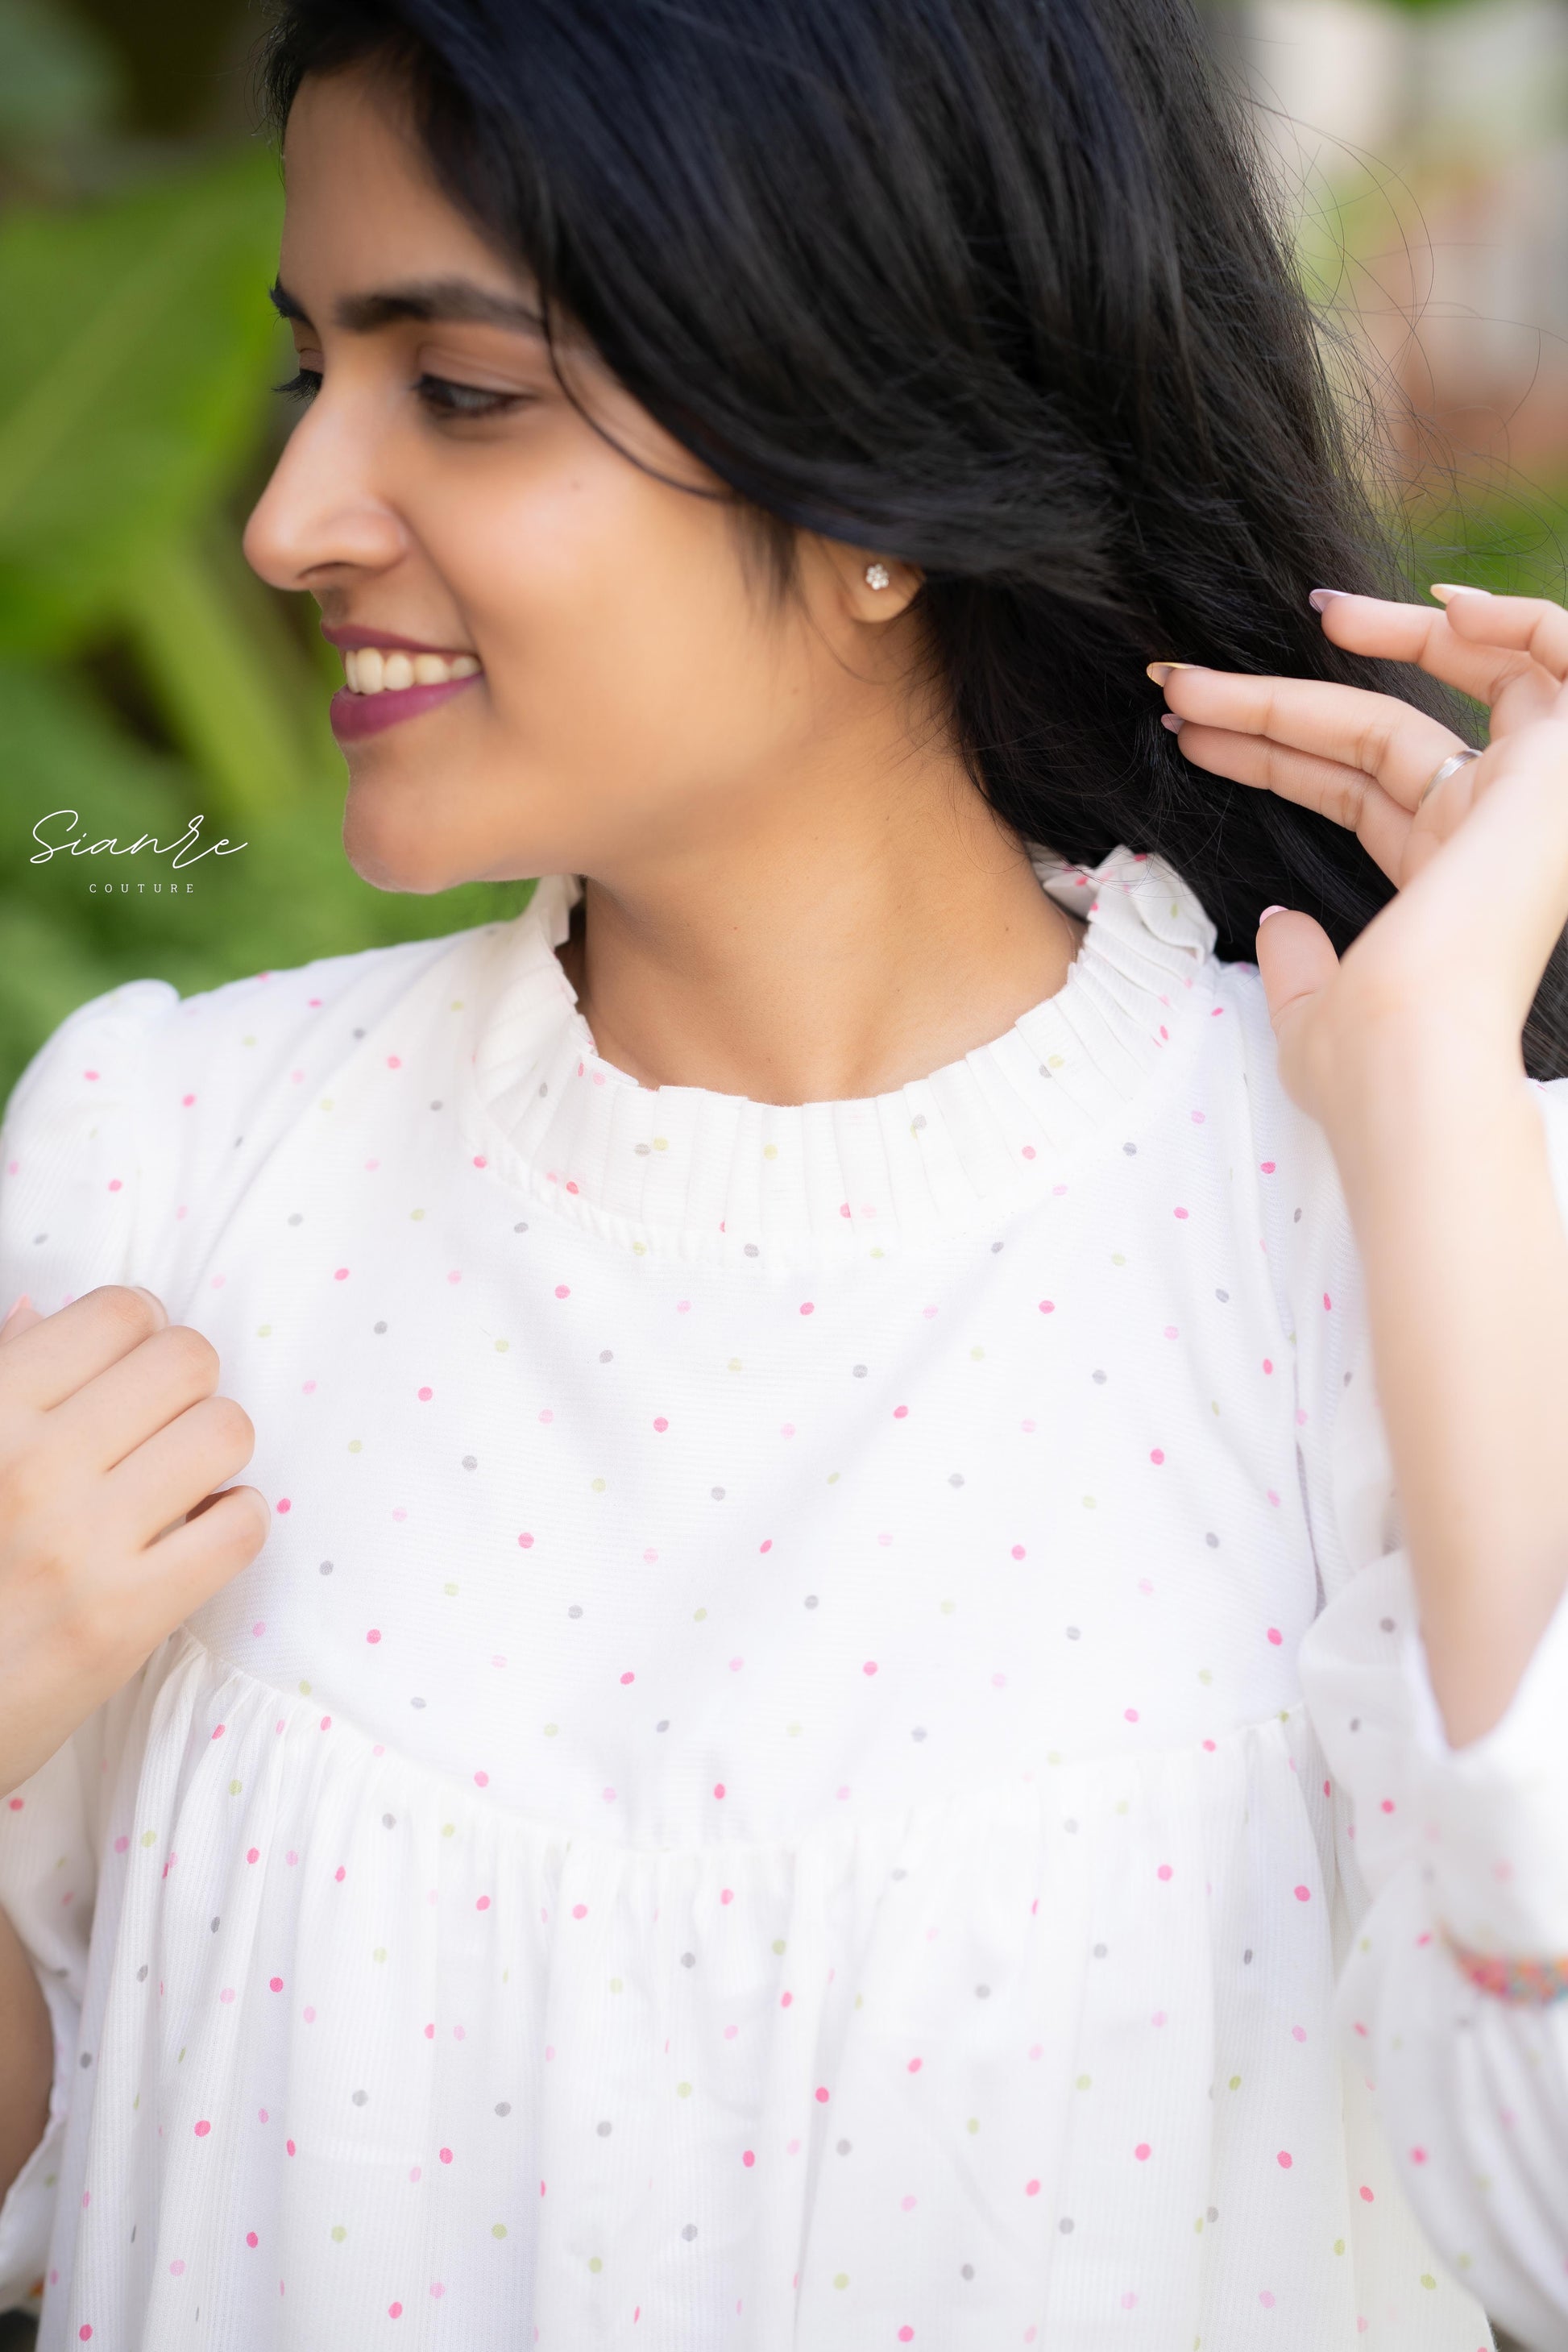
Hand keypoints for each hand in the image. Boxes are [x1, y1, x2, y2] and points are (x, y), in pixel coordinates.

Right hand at [0, 1285, 267, 1797]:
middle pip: (189, 1360)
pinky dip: (233, 1522)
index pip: (123, 1311)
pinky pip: (240, 1528)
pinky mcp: (124, 1620)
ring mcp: (82, 1545)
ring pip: (226, 1432)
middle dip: (186, 1387)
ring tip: (179, 1478)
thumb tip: (39, 1314)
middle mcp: (33, 1466)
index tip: (127, 1372)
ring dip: (214, 1451)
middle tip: (158, 1427)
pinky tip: (195, 1533)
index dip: (141, 1334)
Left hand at [1151, 587, 1567, 1133]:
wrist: (1415, 1063)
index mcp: (1438, 883)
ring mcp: (1534, 799)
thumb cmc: (1367, 1063)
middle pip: (1383, 729)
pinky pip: (1560, 655)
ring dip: (1392, 635)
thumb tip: (1274, 925)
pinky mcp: (1560, 771)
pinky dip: (1515, 620)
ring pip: (1468, 679)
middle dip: (1275, 698)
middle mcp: (1492, 834)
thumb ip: (1297, 966)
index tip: (1184, 727)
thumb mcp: (1310, 1014)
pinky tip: (1436, 605)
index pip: (1350, 784)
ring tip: (1309, 613)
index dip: (1269, 745)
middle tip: (1179, 681)